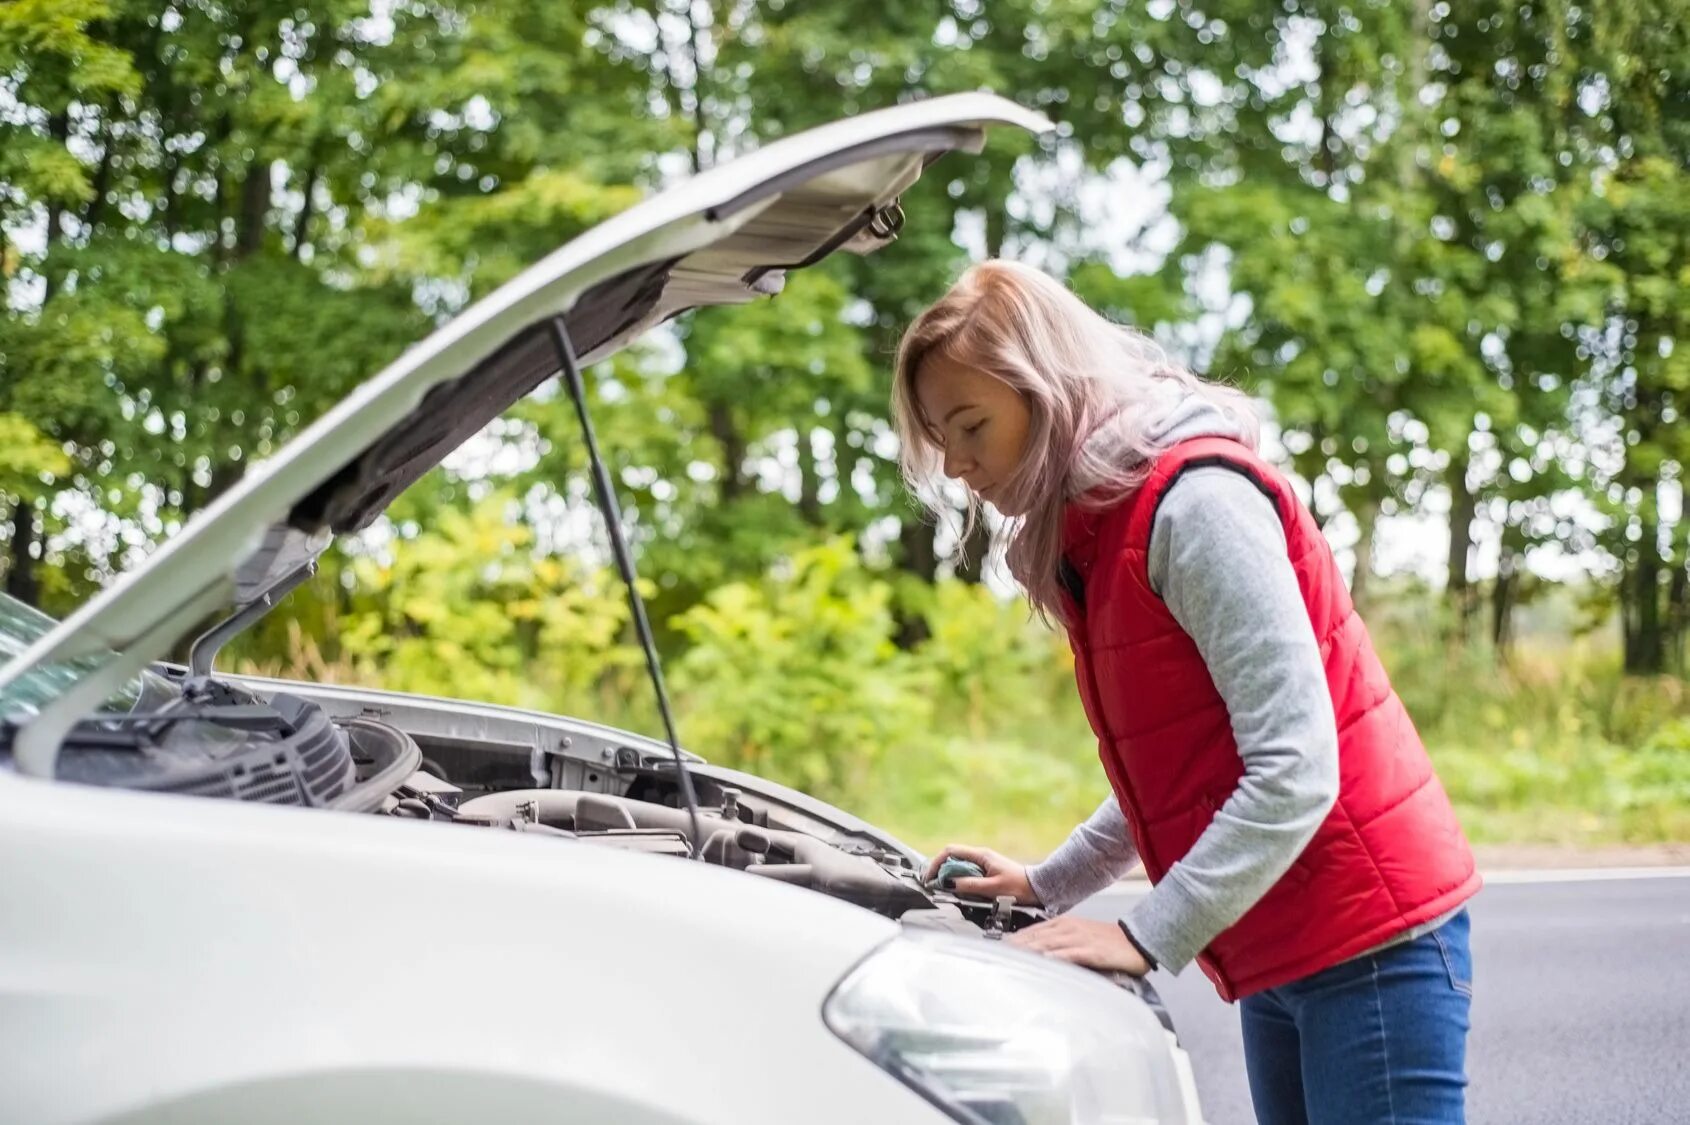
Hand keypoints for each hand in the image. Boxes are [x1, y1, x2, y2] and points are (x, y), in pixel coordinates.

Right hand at [923, 843, 1039, 904]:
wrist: (1037, 887)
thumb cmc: (1018, 887)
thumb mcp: (992, 888)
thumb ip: (969, 885)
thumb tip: (948, 883)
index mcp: (981, 855)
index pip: (951, 851)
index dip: (936, 862)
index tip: (930, 877)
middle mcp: (980, 856)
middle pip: (952, 858)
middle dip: (940, 870)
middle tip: (933, 885)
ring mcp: (984, 863)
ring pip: (959, 866)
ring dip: (949, 876)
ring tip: (943, 889)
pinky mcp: (987, 871)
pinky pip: (967, 872)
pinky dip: (959, 879)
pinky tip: (959, 889)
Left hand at [1008, 916, 1151, 975]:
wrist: (1136, 941)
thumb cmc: (1107, 942)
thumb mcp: (1079, 937)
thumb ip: (1058, 944)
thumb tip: (1037, 955)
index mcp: (1062, 924)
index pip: (1031, 932)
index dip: (1013, 941)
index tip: (996, 950)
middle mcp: (1066, 929)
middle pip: (1034, 938)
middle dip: (1014, 948)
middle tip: (995, 958)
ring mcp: (1078, 939)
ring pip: (1046, 945)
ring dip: (1027, 953)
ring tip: (1010, 961)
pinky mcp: (1091, 952)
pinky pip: (1068, 955)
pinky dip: (1053, 958)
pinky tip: (1042, 963)